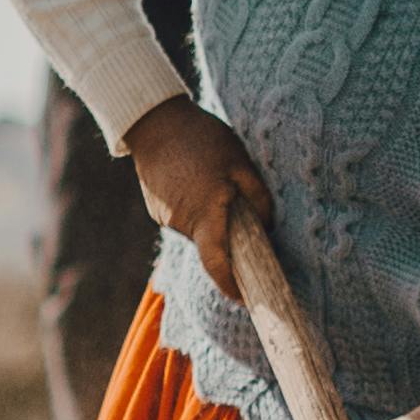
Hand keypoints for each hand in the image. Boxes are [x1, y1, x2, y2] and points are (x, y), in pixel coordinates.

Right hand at [124, 98, 269, 294]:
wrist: (152, 121)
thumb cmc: (201, 138)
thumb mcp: (239, 161)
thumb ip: (257, 196)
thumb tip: (268, 226)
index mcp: (205, 213)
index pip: (217, 263)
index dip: (230, 285)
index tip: (245, 298)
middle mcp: (182, 222)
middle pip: (211, 244)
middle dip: (229, 238)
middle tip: (246, 220)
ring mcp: (165, 217)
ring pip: (198, 230)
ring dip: (212, 218)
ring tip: (218, 187)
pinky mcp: (156, 209)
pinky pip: (184, 218)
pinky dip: (197, 209)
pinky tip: (198, 181)